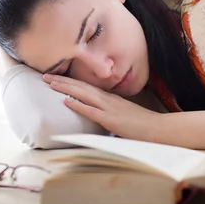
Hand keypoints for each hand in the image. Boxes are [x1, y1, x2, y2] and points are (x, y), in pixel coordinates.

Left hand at [43, 74, 161, 141]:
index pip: (87, 86)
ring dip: (65, 87)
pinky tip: (66, 101)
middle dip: (62, 80)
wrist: (159, 128)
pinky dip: (78, 104)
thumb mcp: (124, 114)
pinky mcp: (111, 119)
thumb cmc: (143, 125)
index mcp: (110, 98)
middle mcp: (108, 99)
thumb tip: (98, 115)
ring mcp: (109, 108)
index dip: (71, 81)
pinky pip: (91, 111)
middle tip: (45, 74)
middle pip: (81, 86)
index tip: (56, 77)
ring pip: (83, 93)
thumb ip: (111, 112)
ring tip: (50, 82)